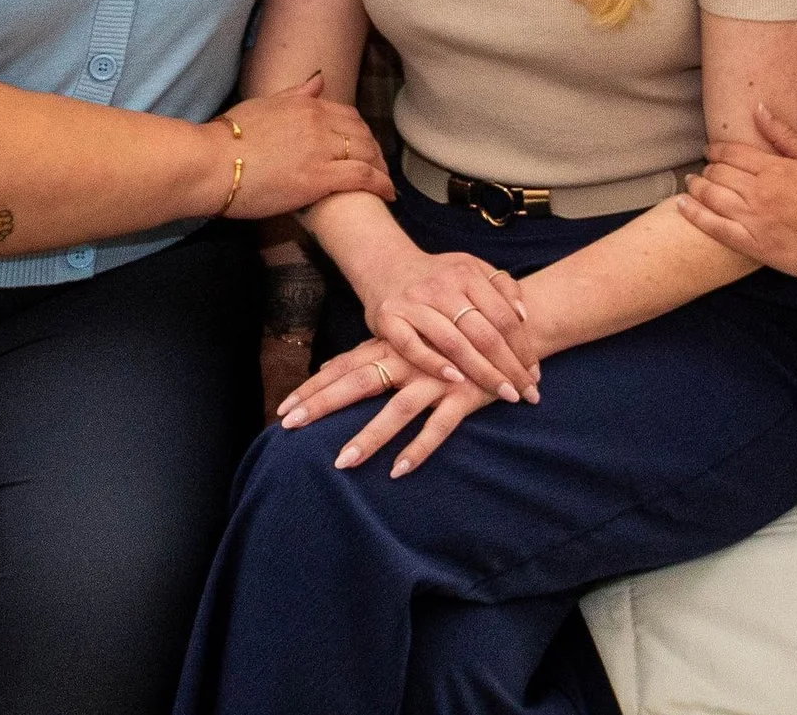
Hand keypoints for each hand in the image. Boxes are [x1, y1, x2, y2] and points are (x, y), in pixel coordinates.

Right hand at [220, 74, 393, 219]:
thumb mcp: (263, 104)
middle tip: (377, 165)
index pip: (348, 114)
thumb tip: (319, 79)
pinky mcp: (321, 178)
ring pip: (367, 154)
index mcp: (306, 104)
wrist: (212, 163)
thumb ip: (295, 94)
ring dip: (380, 167)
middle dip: (374, 150)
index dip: (360, 131)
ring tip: (383, 181)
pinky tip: (388, 194)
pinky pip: (362, 177)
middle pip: (361, 134)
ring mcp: (322, 150)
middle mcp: (319, 123)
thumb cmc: (228, 138)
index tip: (362, 144)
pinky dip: (381, 184)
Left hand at [278, 337, 499, 476]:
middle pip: (357, 383)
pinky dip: (418, 448)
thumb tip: (331, 367)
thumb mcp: (415, 339)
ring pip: (395, 410)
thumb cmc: (458, 335)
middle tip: (289, 426)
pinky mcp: (464, 395)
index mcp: (395, 347)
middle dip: (322, 404)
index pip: (344, 366)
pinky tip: (398, 470)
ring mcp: (437, 378)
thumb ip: (375, 352)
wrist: (513, 326)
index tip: (283, 409)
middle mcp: (409, 360)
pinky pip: (438, 426)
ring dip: (368, 437)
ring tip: (341, 462)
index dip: (314, 387)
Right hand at [351, 237, 540, 402]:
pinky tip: (455, 380)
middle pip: (483, 334)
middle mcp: (442, 287)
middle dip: (509, 368)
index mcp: (467, 273)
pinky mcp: (388, 318)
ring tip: (503, 393)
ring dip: (482, 373)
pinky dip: (433, 364)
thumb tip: (523, 316)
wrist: (385, 262)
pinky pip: (412, 346)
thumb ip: (501, 286)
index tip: (535, 374)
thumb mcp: (471, 268)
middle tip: (526, 393)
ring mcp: (414, 302)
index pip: (503, 317)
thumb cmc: (437, 274)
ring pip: (453, 342)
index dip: (523, 348)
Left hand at [676, 103, 796, 283]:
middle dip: (707, 169)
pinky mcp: (752, 245)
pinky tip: (682, 205)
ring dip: (696, 187)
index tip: (710, 151)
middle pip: (718, 173)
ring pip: (711, 197)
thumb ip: (783, 134)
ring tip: (691, 184)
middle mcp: (760, 192)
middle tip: (704, 170)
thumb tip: (758, 107)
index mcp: (774, 169)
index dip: (715, 150)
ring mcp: (754, 220)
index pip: (731, 153)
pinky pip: (715, 228)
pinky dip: (694, 214)